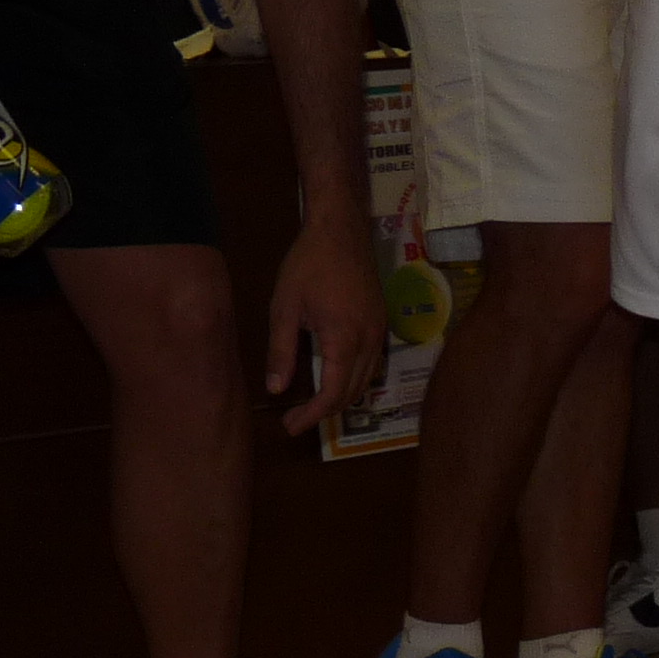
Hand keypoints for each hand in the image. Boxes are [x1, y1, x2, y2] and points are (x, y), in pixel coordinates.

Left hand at [266, 214, 385, 435]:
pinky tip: (333, 377)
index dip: (313, 415)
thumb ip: (281, 351)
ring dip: (341, 397)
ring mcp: (380, 332)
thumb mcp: (284, 308)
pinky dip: (353, 379)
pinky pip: (372, 363)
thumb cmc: (308, 266)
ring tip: (312, 404)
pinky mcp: (381, 322)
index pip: (334, 393)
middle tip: (295, 419)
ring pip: (366, 380)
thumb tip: (276, 389)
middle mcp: (370, 341)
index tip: (290, 426)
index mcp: (345, 339)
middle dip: (325, 412)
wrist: (340, 231)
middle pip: (353, 392)